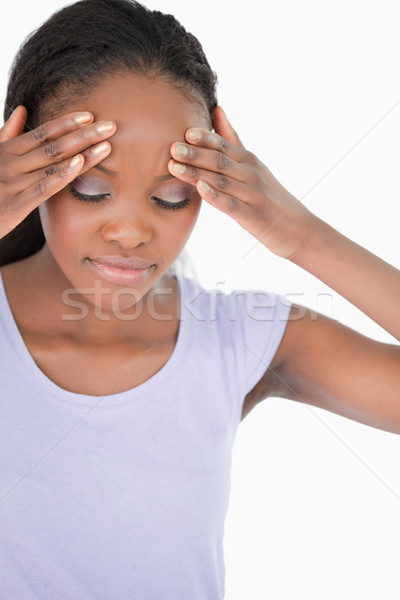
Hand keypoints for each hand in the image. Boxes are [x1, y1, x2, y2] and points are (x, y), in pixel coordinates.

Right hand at [0, 105, 116, 239]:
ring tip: (107, 144)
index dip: (66, 123)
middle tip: (111, 125)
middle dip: (84, 134)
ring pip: (52, 163)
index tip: (90, 115)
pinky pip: (43, 187)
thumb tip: (23, 109)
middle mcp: (11, 163)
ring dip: (82, 152)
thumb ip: (6, 133)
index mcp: (7, 151)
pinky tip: (79, 164)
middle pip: (53, 145)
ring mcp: (13, 182)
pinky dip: (62, 174)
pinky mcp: (15, 205)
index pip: (42, 133)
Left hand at [168, 105, 315, 259]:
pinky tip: (200, 190)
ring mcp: (253, 194)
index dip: (204, 138)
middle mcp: (251, 173)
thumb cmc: (270, 196)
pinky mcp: (252, 216)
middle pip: (220, 161)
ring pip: (221, 181)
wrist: (300, 228)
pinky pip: (231, 204)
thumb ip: (232, 139)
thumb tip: (217, 108)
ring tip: (174, 167)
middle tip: (172, 147)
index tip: (183, 130)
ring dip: (196, 173)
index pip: (223, 145)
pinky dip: (215, 196)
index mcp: (249, 160)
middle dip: (195, 154)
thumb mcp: (253, 164)